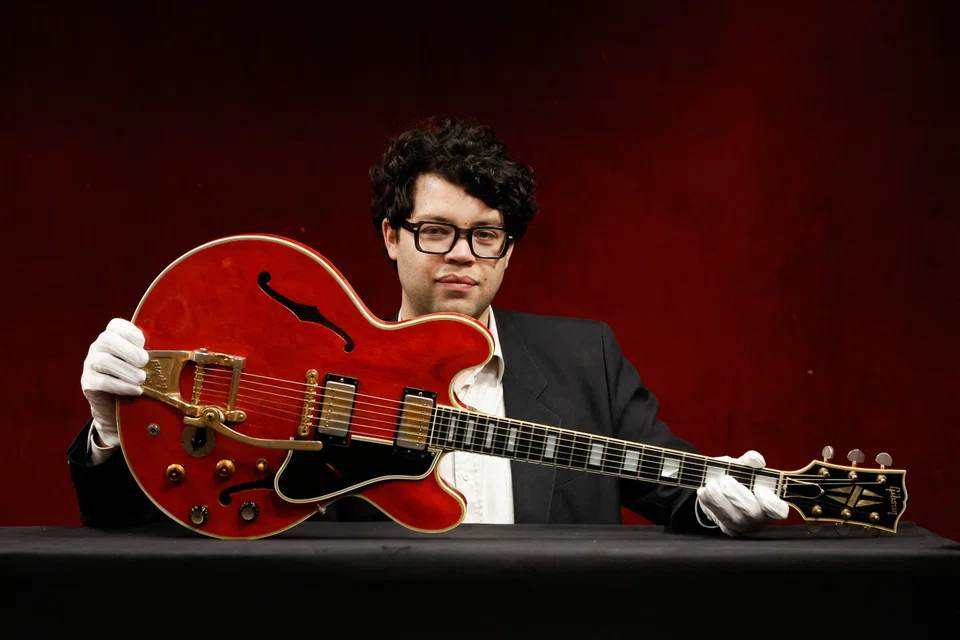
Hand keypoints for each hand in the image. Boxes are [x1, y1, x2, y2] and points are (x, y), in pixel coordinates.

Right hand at [80, 318, 148, 447]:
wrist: (116, 406)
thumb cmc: (133, 377)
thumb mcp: (141, 362)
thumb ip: (149, 352)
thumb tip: (172, 350)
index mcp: (112, 338)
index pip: (115, 325)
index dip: (130, 331)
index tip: (143, 342)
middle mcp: (98, 348)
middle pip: (107, 339)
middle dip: (129, 350)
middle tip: (144, 361)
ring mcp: (90, 364)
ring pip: (104, 361)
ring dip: (126, 370)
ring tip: (141, 379)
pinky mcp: (89, 383)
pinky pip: (102, 382)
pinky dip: (121, 386)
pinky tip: (136, 390)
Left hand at [696, 450, 788, 535]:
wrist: (721, 490)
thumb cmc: (739, 478)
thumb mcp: (745, 466)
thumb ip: (751, 460)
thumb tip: (756, 460)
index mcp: (772, 504)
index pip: (779, 510)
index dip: (770, 502)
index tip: (758, 488)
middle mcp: (760, 519)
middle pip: (752, 512)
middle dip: (736, 495)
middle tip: (725, 480)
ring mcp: (744, 526)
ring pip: (733, 517)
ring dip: (719, 498)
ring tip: (711, 484)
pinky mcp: (728, 528)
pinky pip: (719, 518)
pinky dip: (709, 503)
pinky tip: (704, 491)